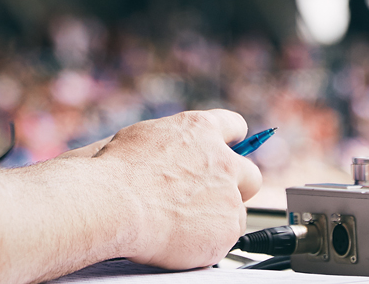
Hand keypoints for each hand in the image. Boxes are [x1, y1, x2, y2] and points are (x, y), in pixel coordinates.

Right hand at [93, 109, 260, 270]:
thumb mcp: (145, 136)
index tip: (228, 151)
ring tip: (185, 223)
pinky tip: (183, 238)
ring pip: (237, 211)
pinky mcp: (227, 229)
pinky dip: (209, 242)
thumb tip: (175, 151)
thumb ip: (174, 143)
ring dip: (218, 217)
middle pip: (251, 174)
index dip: (231, 141)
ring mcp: (228, 196)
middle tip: (214, 196)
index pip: (234, 126)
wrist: (117, 203)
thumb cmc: (120, 170)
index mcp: (200, 129)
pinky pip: (226, 239)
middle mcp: (222, 160)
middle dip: (237, 186)